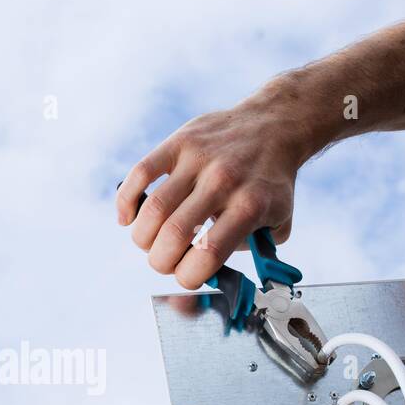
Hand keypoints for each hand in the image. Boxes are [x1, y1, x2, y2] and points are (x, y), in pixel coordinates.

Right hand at [116, 89, 309, 289]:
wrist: (273, 127)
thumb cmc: (270, 184)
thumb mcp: (278, 223)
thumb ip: (250, 254)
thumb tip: (213, 273)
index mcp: (249, 206)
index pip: (207, 255)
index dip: (188, 277)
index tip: (186, 276)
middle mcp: (222, 181)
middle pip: (173, 235)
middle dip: (161, 261)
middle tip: (165, 261)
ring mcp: (198, 160)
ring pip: (153, 209)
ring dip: (143, 238)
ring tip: (150, 242)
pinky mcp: (179, 143)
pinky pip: (140, 174)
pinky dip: (126, 202)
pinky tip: (128, 218)